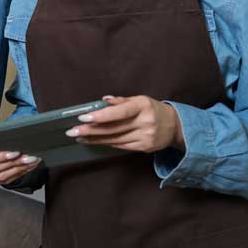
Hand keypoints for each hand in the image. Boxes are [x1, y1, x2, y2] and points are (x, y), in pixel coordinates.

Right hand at [0, 147, 41, 184]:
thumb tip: (12, 135)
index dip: (0, 157)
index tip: (15, 152)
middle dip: (15, 163)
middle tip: (29, 157)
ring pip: (4, 176)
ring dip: (21, 168)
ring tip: (32, 161)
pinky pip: (10, 179)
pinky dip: (22, 172)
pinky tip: (30, 166)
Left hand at [66, 95, 184, 152]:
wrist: (175, 126)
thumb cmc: (152, 109)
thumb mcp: (139, 99)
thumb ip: (121, 101)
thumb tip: (103, 100)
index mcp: (142, 106)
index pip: (119, 112)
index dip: (101, 116)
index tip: (83, 117)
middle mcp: (145, 122)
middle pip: (113, 128)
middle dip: (90, 130)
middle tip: (72, 131)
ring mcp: (145, 136)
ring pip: (115, 139)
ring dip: (94, 139)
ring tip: (78, 137)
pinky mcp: (145, 147)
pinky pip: (121, 145)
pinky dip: (106, 143)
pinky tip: (94, 141)